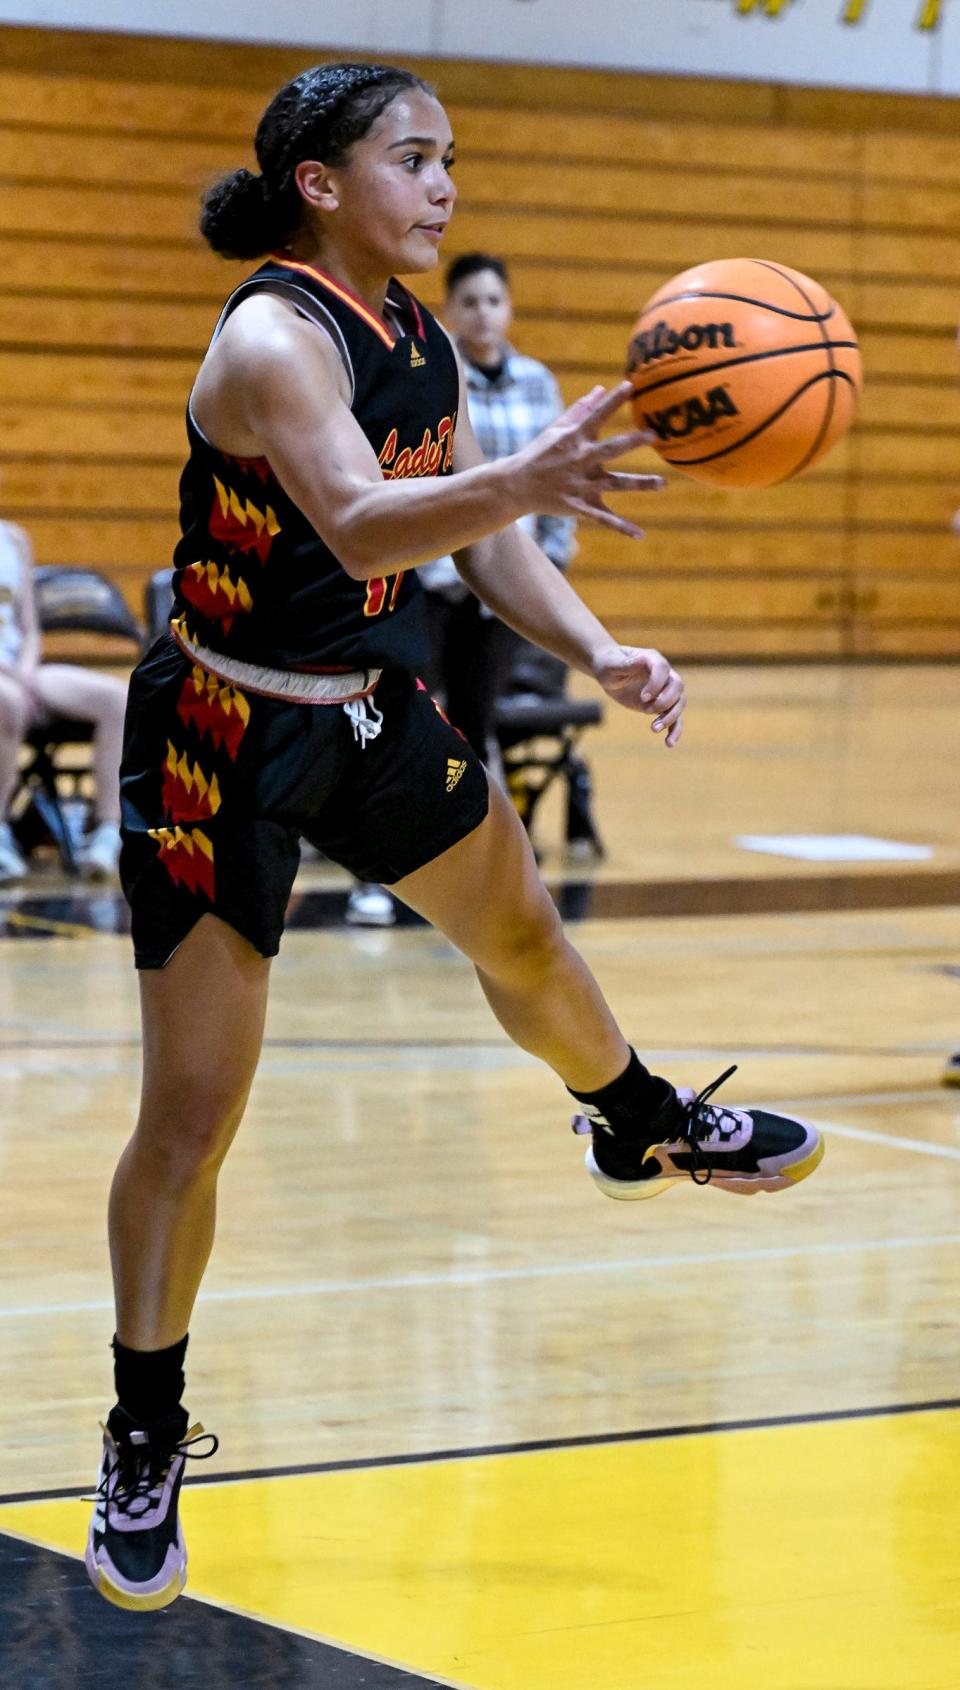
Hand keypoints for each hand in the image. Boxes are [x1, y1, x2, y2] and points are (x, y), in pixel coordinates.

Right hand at [511, 380, 662, 537]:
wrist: (516, 485)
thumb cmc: (540, 453)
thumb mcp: (557, 429)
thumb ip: (581, 410)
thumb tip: (600, 388)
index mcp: (575, 438)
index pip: (597, 416)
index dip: (613, 400)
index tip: (631, 385)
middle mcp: (580, 459)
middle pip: (610, 449)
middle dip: (632, 442)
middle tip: (654, 435)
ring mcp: (580, 484)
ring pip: (614, 483)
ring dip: (639, 484)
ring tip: (662, 483)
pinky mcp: (579, 505)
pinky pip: (603, 518)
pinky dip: (621, 527)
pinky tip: (640, 534)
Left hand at [592, 643, 684, 746]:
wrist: (609, 674)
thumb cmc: (609, 664)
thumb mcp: (612, 663)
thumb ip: (626, 663)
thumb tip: (641, 659)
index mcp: (652, 660)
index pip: (663, 669)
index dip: (656, 684)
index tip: (642, 697)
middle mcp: (664, 674)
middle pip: (677, 686)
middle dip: (665, 701)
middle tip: (647, 711)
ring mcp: (664, 690)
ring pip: (679, 703)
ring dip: (670, 717)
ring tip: (654, 729)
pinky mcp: (661, 705)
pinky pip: (674, 718)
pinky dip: (674, 730)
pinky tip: (669, 743)